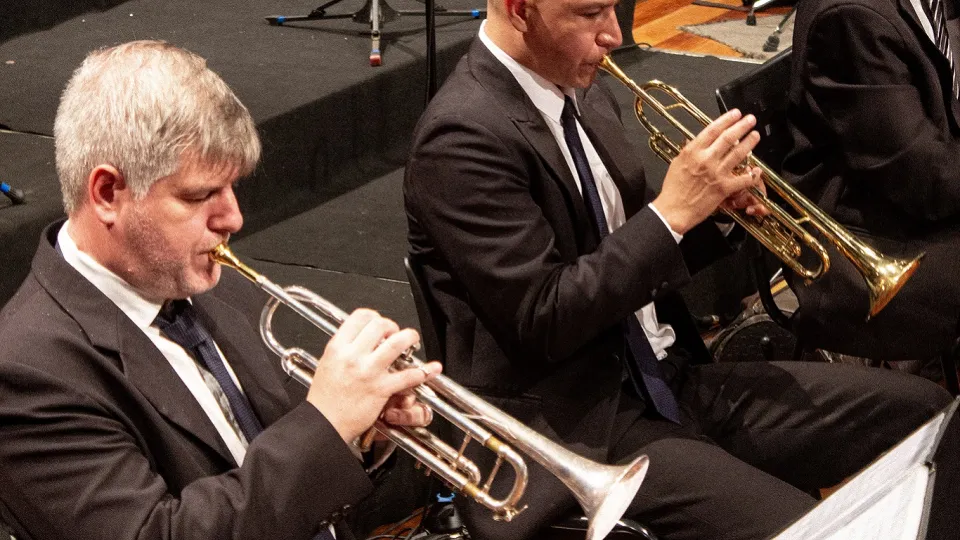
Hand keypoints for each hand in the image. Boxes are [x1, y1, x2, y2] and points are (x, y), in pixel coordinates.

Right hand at [306, 309, 441, 441]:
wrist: (323, 423)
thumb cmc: (324, 399)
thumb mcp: (326, 363)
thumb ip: (344, 348)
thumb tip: (360, 336)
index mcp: (337, 347)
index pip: (360, 317)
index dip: (374, 316)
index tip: (378, 323)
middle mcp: (353, 356)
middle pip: (380, 325)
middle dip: (392, 325)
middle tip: (394, 334)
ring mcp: (368, 372)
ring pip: (397, 343)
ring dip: (409, 338)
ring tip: (411, 340)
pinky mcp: (380, 389)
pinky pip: (407, 376)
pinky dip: (421, 372)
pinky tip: (424, 371)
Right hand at [652, 109, 763, 233]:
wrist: (673, 211)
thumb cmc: (673, 190)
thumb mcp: (677, 163)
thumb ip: (690, 151)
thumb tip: (700, 143)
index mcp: (692, 151)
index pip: (713, 129)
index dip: (727, 119)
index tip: (735, 114)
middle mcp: (706, 159)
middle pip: (728, 137)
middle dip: (742, 125)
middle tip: (750, 120)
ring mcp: (716, 173)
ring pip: (738, 153)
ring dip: (750, 142)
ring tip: (756, 135)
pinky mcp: (724, 188)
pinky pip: (743, 179)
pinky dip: (752, 174)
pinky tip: (757, 169)